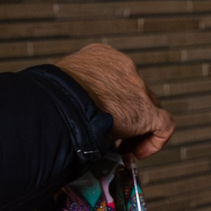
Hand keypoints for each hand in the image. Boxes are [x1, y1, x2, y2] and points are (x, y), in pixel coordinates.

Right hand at [55, 42, 174, 159]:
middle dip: (125, 116)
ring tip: (120, 149)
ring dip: (137, 130)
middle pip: (134, 94)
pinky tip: (135, 154)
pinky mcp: (146, 110)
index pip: (114, 79)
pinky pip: (164, 125)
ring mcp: (136, 86)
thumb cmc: (46, 100)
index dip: (111, 102)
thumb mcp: (60, 91)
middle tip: (111, 137)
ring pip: (148, 108)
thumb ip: (72, 97)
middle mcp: (121, 67)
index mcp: (98, 56)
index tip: (99, 118)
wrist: (55, 105)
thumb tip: (67, 119)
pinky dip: (154, 141)